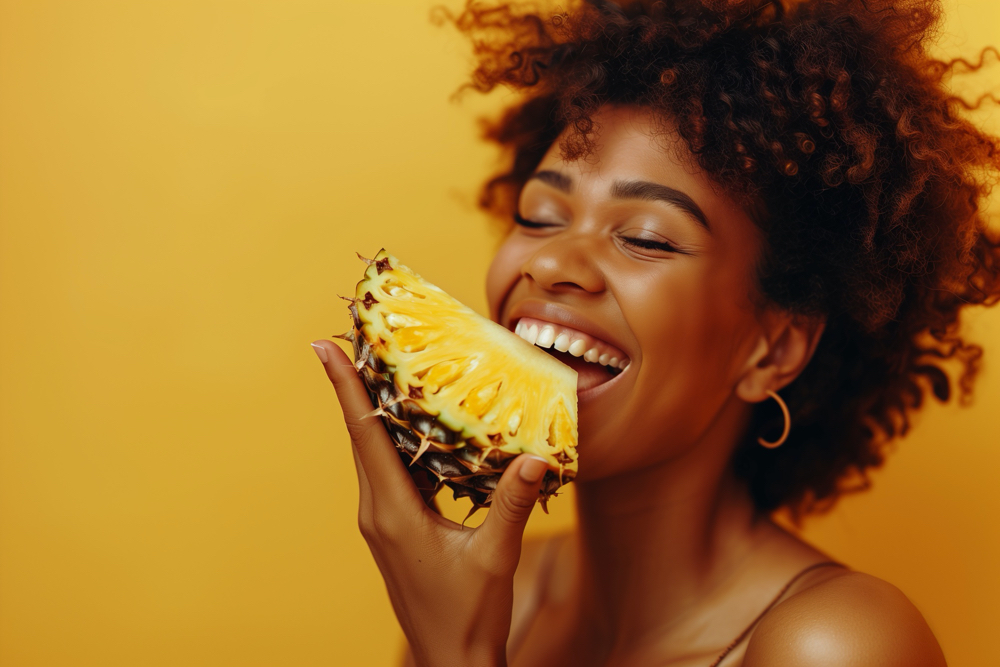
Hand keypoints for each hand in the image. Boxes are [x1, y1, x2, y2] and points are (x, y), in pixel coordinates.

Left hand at [312, 340, 549, 666]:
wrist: (450, 662)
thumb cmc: (469, 616)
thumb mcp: (495, 557)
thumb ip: (512, 505)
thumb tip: (536, 458)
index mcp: (392, 513)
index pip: (365, 435)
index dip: (345, 387)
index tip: (324, 346)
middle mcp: (377, 512)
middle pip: (360, 436)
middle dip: (354, 385)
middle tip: (353, 338)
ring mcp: (381, 522)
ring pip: (371, 454)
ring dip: (371, 412)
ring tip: (378, 369)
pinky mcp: (393, 530)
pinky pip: (387, 473)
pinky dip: (392, 441)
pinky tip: (412, 427)